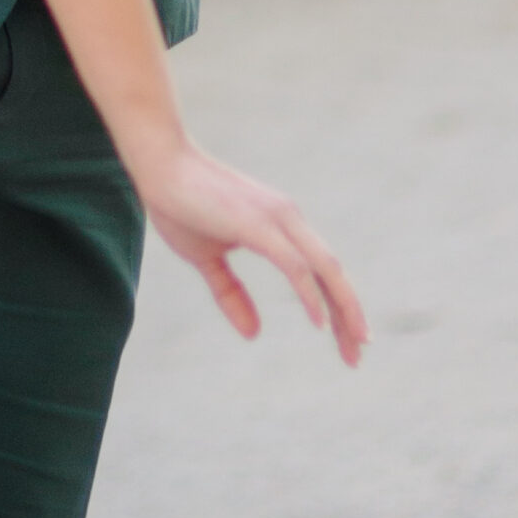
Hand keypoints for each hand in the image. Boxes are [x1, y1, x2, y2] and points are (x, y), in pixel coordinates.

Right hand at [139, 140, 368, 365]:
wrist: (157, 163)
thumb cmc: (179, 203)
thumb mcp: (205, 258)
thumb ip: (230, 293)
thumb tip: (254, 333)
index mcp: (279, 223)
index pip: (321, 269)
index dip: (339, 304)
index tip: (352, 339)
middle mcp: (287, 217)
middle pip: (332, 271)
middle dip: (350, 314)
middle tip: (359, 354)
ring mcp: (275, 218)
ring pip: (324, 268)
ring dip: (343, 308)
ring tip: (355, 346)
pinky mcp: (257, 224)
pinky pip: (294, 265)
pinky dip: (310, 293)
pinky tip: (320, 322)